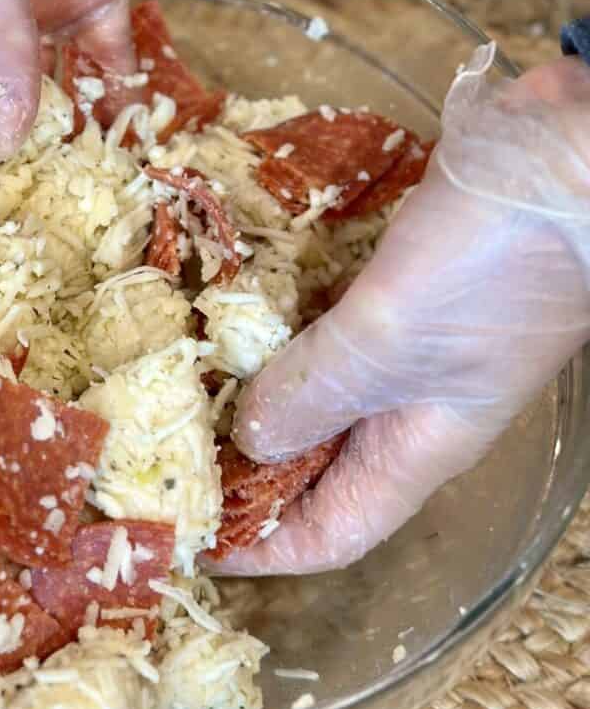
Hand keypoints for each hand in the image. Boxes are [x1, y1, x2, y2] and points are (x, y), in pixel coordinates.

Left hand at [208, 46, 589, 574]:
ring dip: (243, 393)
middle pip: (308, 465)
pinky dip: (267, 329)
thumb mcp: (390, 342)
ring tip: (171, 384)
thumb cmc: (490, 265)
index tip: (188, 541)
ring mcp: (396, 343)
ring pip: (307, 393)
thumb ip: (315, 393)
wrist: (561, 159)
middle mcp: (402, 407)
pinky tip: (219, 311)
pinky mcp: (387, 288)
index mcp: (413, 447)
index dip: (262, 550)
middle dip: (239, 469)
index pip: (331, 533)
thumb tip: (249, 439)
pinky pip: (313, 327)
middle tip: (159, 450)